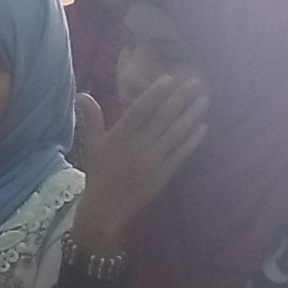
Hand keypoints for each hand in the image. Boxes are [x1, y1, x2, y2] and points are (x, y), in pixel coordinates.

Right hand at [68, 76, 210, 261]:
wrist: (106, 208)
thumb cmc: (99, 173)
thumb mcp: (91, 144)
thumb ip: (91, 117)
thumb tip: (82, 93)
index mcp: (119, 137)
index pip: (139, 110)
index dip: (154, 94)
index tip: (169, 78)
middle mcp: (137, 147)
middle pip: (162, 118)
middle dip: (181, 99)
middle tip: (197, 81)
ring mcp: (153, 161)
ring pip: (175, 134)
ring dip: (191, 116)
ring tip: (204, 99)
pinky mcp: (163, 175)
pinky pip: (180, 154)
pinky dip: (193, 141)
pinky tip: (204, 127)